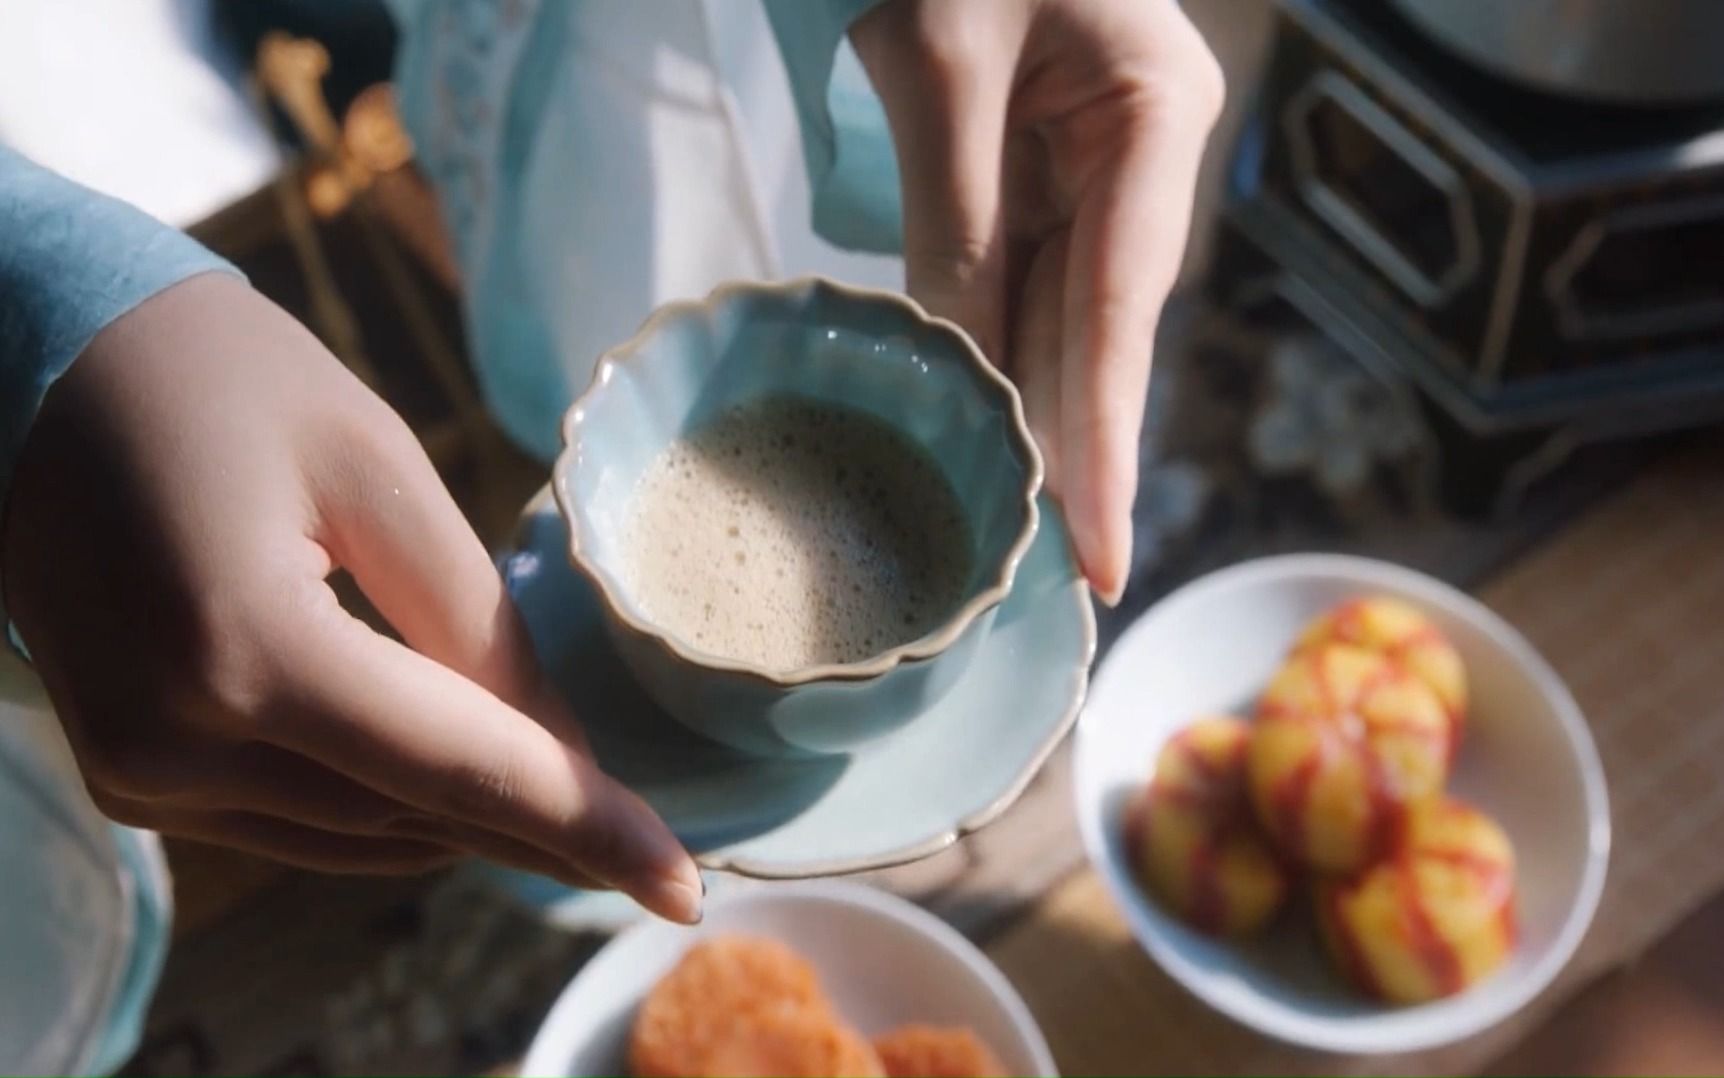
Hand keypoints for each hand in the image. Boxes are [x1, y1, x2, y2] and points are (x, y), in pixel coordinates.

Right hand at [2, 274, 701, 922]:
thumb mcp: (371, 465)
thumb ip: (471, 621)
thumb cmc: (211, 373)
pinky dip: (391, 805)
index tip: (688, 883)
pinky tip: (461, 781)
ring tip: (579, 812)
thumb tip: (561, 746)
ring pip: (360, 836)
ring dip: (471, 825)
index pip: (458, 772)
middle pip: (413, 820)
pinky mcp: (131, 772)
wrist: (28, 359)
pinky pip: (298, 818)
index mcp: (243, 651)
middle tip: (656, 847)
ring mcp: (140, 771)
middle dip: (544, 833)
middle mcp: (175, 743)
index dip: (586, 829)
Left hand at [851, 0, 1223, 602]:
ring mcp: (1088, 163)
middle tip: (1060, 586)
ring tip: (1021, 540)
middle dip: (1072, 454)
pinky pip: (1011, 278)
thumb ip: (956, 218)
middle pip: (1098, 331)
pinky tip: (981, 435)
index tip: (1098, 555)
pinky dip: (988, 352)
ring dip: (1031, 419)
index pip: (1123, 310)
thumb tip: (961, 366)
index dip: (1104, 440)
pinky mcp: (1032, 166)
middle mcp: (1137, 155)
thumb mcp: (942, 62)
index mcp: (1154, 115)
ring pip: (1055, 316)